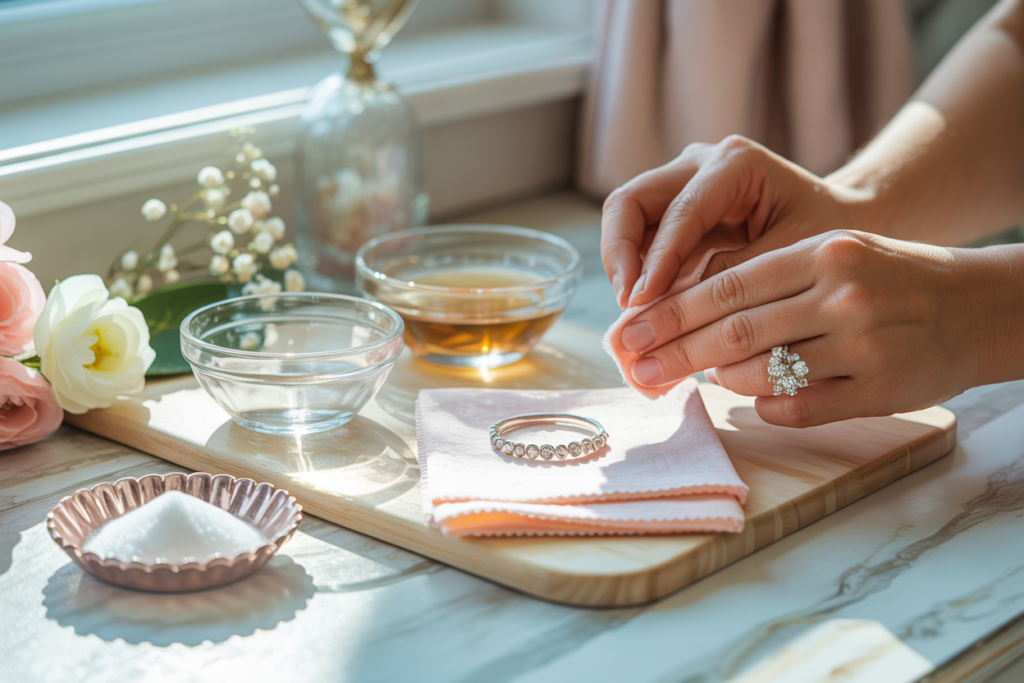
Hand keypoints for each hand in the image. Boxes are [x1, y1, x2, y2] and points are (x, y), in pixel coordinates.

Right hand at [601, 135, 865, 308]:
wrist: (842, 222)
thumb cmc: (826, 233)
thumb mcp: (789, 257)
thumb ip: (733, 276)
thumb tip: (671, 307)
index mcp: (734, 164)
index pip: (677, 212)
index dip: (655, 261)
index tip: (641, 304)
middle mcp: (698, 165)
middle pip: (629, 202)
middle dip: (619, 257)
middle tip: (627, 307)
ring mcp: (680, 186)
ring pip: (624, 220)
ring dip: (622, 269)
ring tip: (630, 316)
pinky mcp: (673, 213)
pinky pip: (639, 241)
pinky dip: (636, 276)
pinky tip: (643, 313)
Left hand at [618, 230, 1016, 426]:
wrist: (980, 306)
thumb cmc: (891, 278)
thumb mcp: (836, 255)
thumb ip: (772, 282)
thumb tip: (694, 318)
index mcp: (823, 253)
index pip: (728, 285)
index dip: (672, 312)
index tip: (630, 332)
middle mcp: (840, 295)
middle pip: (734, 330)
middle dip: (674, 353)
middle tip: (634, 371)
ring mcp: (863, 345)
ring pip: (763, 373)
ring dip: (722, 381)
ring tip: (701, 379)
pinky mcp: (881, 390)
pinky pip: (800, 408)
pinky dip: (767, 407)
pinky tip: (754, 400)